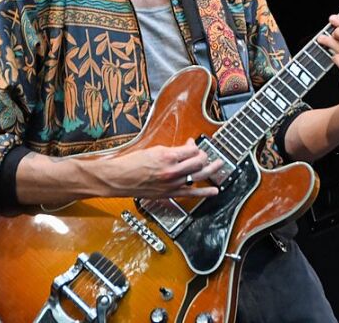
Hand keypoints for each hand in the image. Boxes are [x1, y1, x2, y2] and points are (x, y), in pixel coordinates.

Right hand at [100, 139, 223, 198]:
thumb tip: (187, 147)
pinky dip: (204, 193)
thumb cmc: (132, 163)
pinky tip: (214, 191)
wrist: (118, 179)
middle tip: (204, 154)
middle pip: (199, 161)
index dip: (195, 146)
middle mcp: (172, 171)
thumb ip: (173, 149)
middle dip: (204, 156)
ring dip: (212, 169)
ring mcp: (172, 184)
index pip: (192, 150)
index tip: (193, 145)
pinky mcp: (169, 194)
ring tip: (220, 165)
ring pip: (198, 175)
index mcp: (167, 157)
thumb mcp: (154, 150)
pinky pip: (191, 193)